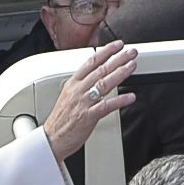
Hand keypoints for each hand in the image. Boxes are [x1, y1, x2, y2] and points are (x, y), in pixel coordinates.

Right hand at [39, 39, 137, 158]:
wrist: (51, 139)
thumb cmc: (61, 120)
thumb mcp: (68, 96)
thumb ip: (83, 85)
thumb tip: (97, 77)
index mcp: (73, 83)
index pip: (91, 62)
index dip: (105, 51)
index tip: (117, 45)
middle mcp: (78, 90)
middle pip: (100, 70)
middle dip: (118, 59)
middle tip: (131, 52)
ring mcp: (83, 103)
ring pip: (104, 83)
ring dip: (120, 73)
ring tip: (132, 66)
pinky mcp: (88, 117)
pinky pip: (106, 106)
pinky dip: (119, 100)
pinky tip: (130, 96)